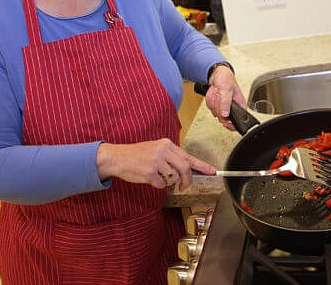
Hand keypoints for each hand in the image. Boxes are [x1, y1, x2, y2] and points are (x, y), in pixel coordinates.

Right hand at [96, 138, 215, 190]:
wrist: (118, 157)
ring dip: (167, 181)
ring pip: (173, 178)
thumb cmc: (138, 155)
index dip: (201, 165)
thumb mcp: (156, 150)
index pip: (188, 156)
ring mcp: (156, 161)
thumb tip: (188, 170)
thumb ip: (171, 158)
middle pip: (185, 169)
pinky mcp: (150, 172)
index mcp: (166, 144)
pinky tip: (149, 178)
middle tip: (184, 187)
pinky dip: (158, 185)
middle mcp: (163, 151)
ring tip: (156, 175)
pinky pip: (162, 184)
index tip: (212, 171)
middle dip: (187, 181)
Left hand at [204, 65, 246, 130]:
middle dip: (218, 106)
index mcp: (240, 105)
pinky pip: (210, 108)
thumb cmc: (226, 78)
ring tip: (218, 92)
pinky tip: (214, 93)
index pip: (239, 121)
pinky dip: (210, 100)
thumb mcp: (226, 88)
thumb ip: (226, 102)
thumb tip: (225, 114)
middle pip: (223, 118)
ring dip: (214, 102)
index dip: (231, 125)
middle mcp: (232, 108)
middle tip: (220, 96)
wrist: (216, 73)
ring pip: (215, 112)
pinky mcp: (216, 105)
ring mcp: (223, 107)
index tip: (225, 122)